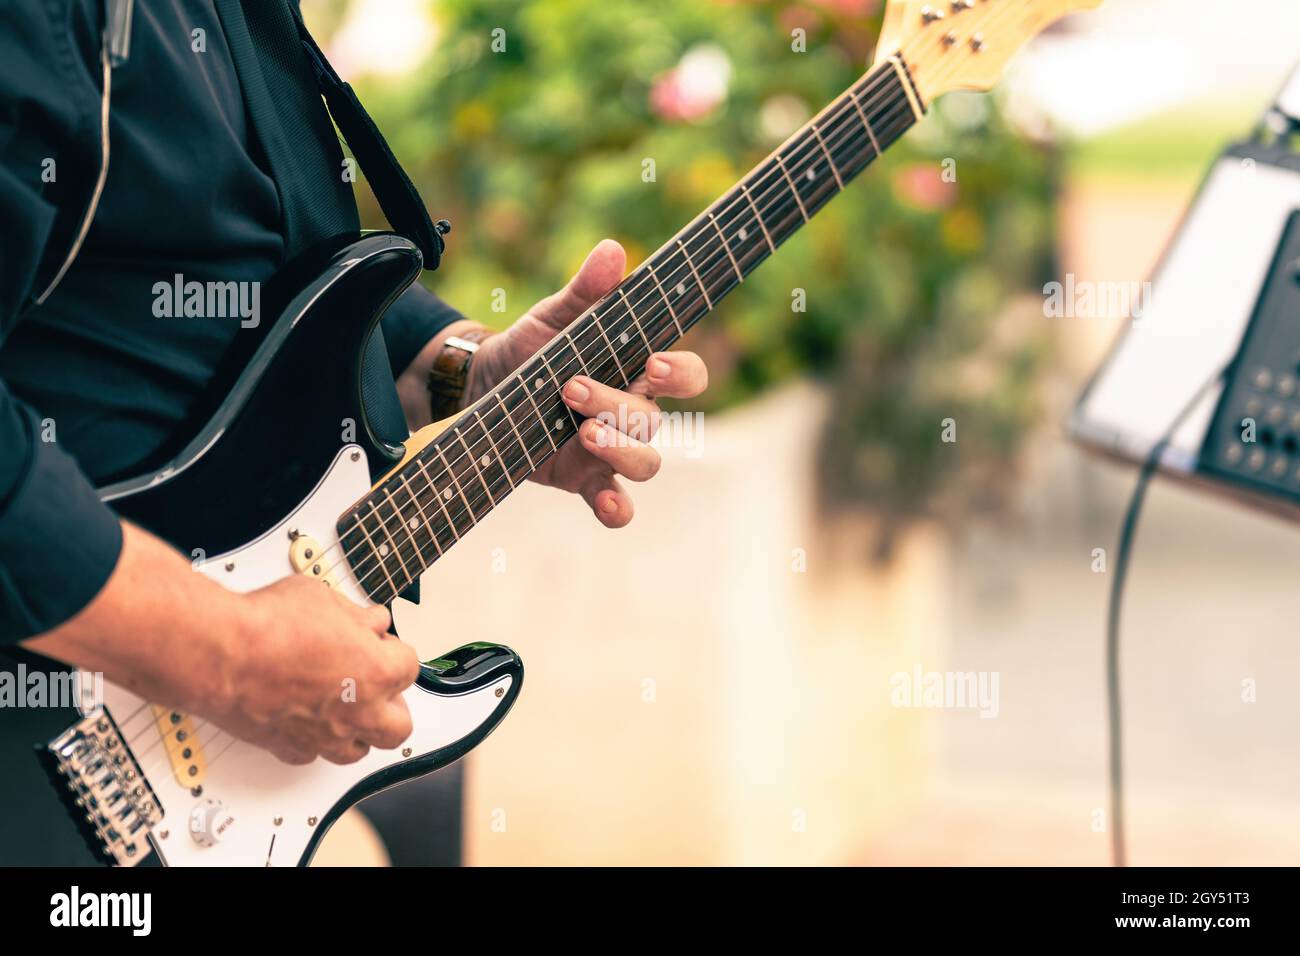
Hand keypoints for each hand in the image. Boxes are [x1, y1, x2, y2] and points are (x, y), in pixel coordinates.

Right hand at [27, 524, 418, 765]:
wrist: (220, 652)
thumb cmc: (267, 624)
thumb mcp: (323, 598)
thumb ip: (355, 615)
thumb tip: (371, 621)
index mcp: (377, 671)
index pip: (409, 666)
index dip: (392, 649)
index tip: (378, 641)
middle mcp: (357, 711)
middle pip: (398, 725)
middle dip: (393, 705)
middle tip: (376, 684)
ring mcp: (323, 735)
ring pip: (358, 751)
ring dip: (358, 731)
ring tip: (346, 707)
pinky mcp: (287, 747)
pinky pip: (312, 756)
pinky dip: (314, 742)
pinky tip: (306, 720)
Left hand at [467, 240, 708, 526]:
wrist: (481, 386)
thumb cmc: (532, 348)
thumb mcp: (553, 317)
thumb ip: (585, 290)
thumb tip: (612, 251)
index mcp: (636, 371)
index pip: (686, 376)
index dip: (680, 374)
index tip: (651, 364)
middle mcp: (631, 413)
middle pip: (653, 421)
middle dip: (617, 405)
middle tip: (572, 387)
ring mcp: (610, 451)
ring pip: (646, 463)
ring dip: (621, 450)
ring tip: (581, 431)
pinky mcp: (583, 479)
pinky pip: (616, 505)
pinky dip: (617, 509)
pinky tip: (604, 503)